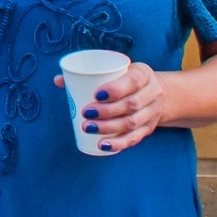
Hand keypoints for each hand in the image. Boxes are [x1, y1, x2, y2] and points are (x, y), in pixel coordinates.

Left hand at [52, 62, 168, 151]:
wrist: (157, 92)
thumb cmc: (126, 79)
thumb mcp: (116, 71)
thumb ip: (88, 74)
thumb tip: (58, 80)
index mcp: (143, 74)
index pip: (133, 81)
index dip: (116, 89)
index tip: (95, 94)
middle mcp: (153, 93)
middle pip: (132, 104)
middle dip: (107, 111)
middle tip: (85, 112)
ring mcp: (152, 113)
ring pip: (132, 123)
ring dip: (108, 127)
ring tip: (87, 127)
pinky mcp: (149, 128)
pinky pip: (135, 138)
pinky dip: (118, 143)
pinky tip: (102, 145)